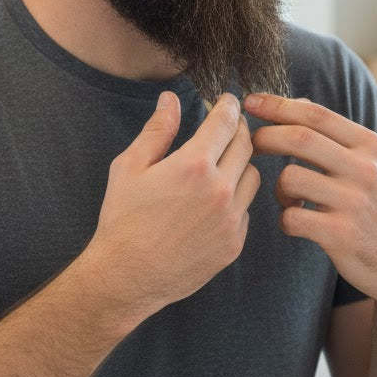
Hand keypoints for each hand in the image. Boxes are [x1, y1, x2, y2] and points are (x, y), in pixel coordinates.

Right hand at [86, 92, 259, 319]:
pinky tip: (215, 201)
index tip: (228, 101)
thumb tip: (171, 99)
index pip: (225, 122)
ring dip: (241, 164)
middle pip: (246, 145)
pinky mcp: (234, 243)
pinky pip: (246, 210)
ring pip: (253, 177)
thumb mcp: (130, 167)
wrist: (127, 276)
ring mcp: (231, 219)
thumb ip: (157, 131)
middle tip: (229, 126)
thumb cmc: (123, 220)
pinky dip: (236, 199)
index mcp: (194, 165)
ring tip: (222, 164)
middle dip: (239, 129)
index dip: (228, 105)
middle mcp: (220, 190)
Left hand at [245, 94, 376, 301]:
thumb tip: (296, 102)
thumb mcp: (371, 165)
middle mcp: (365, 169)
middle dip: (266, 137)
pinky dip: (285, 220)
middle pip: (299, 138)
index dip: (278, 105)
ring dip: (278, 188)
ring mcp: (354, 203)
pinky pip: (291, 217)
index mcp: (369, 146)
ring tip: (289, 199)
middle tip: (252, 145)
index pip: (316, 114)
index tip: (251, 102)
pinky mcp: (342, 235)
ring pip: (290, 178)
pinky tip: (297, 222)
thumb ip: (336, 136)